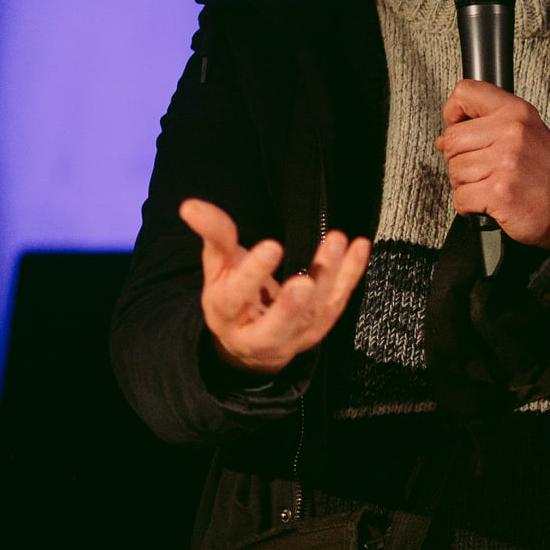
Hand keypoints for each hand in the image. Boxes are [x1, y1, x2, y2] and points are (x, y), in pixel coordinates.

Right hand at [180, 198, 370, 375]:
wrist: (252, 344)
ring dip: (329, 275)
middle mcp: (261, 331)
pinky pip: (339, 300)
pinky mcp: (320, 326)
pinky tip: (359, 247)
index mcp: (228, 313)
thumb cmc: (233, 297)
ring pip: (315, 310)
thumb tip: (190, 205)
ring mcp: (296, 333)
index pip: (237, 296)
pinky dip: (352, 273)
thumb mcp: (218, 268)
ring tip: (337, 241)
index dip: (253, 273)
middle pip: (277, 322)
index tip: (271, 247)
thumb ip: (213, 236)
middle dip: (291, 304)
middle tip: (303, 282)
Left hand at [435, 79, 549, 248]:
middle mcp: (512, 133)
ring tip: (491, 185)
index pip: (466, 92)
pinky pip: (460, 197)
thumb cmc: (545, 173)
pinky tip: (489, 202)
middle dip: (459, 159)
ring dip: (466, 185)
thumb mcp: (526, 133)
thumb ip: (488, 126)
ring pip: (454, 171)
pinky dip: (469, 206)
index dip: (454, 112)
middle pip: (453, 139)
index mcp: (517, 113)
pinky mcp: (498, 193)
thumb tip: (444, 138)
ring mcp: (505, 163)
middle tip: (483, 169)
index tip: (459, 127)